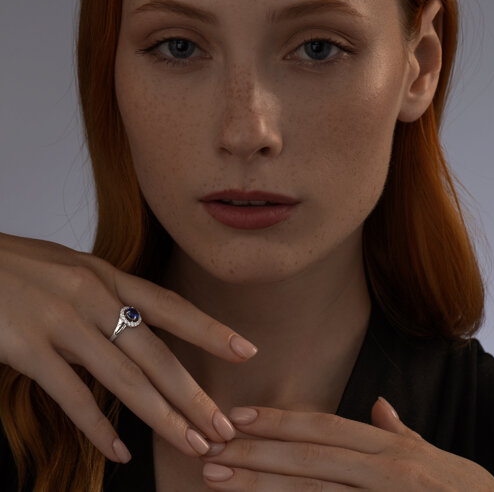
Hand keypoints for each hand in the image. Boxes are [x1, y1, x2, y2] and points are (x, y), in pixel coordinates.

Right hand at [0, 232, 257, 461]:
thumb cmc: (23, 267)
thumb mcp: (75, 271)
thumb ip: (109, 301)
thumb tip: (137, 333)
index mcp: (108, 277)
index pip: (171, 306)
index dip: (210, 330)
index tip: (245, 351)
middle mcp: (94, 298)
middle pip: (156, 354)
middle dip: (193, 394)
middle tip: (223, 426)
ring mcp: (61, 322)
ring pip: (124, 378)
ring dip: (162, 417)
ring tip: (191, 444)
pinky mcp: (26, 346)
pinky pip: (70, 395)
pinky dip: (98, 427)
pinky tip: (121, 451)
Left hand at [200, 397, 493, 490]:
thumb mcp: (436, 458)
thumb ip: (401, 433)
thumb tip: (379, 406)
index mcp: (392, 448)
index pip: (323, 427)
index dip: (280, 420)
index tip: (240, 416)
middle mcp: (386, 471)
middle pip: (307, 457)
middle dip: (255, 451)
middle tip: (211, 447)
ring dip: (260, 484)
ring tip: (219, 477)